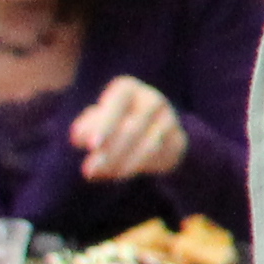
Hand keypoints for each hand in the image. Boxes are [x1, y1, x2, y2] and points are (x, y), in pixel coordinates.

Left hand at [69, 78, 185, 183]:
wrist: (145, 130)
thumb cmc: (108, 123)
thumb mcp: (91, 122)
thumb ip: (84, 128)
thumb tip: (84, 138)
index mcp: (128, 89)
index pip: (117, 102)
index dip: (105, 124)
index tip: (92, 146)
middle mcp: (153, 100)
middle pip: (134, 127)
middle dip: (111, 151)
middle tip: (89, 170)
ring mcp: (170, 120)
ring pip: (149, 145)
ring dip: (124, 163)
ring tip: (102, 175)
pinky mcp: (179, 140)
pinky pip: (162, 156)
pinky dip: (140, 168)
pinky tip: (120, 175)